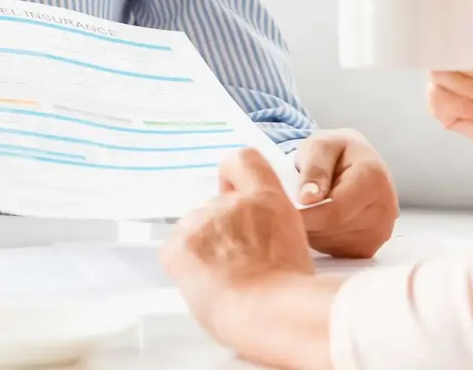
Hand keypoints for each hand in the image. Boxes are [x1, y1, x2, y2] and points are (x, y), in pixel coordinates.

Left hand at [161, 150, 331, 366]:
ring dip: (202, 252)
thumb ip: (271, 231)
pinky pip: (174, 253)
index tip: (234, 194)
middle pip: (215, 209)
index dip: (234, 176)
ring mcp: (201, 221)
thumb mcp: (297, 246)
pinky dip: (185, 269)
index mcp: (265, 200)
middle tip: (235, 267)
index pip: (243, 160)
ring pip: (194, 232)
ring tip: (223, 284)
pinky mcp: (178, 246)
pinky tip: (205, 287)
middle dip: (220, 234)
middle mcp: (230, 203)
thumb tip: (259, 245)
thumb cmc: (293, 295)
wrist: (269, 311)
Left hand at [291, 129, 396, 258]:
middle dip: (306, 220)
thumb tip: (307, 198)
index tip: (281, 210)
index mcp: (374, 178)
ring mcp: (380, 230)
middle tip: (289, 207)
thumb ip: (314, 169)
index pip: (334, 210)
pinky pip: (336, 251)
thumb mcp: (320, 146)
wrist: (355, 161)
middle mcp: (385, 208)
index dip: (304, 213)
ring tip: (307, 208)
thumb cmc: (335, 151)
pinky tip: (318, 220)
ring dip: (312, 230)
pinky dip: (321, 239)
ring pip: (332, 243)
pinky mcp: (370, 246)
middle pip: (332, 228)